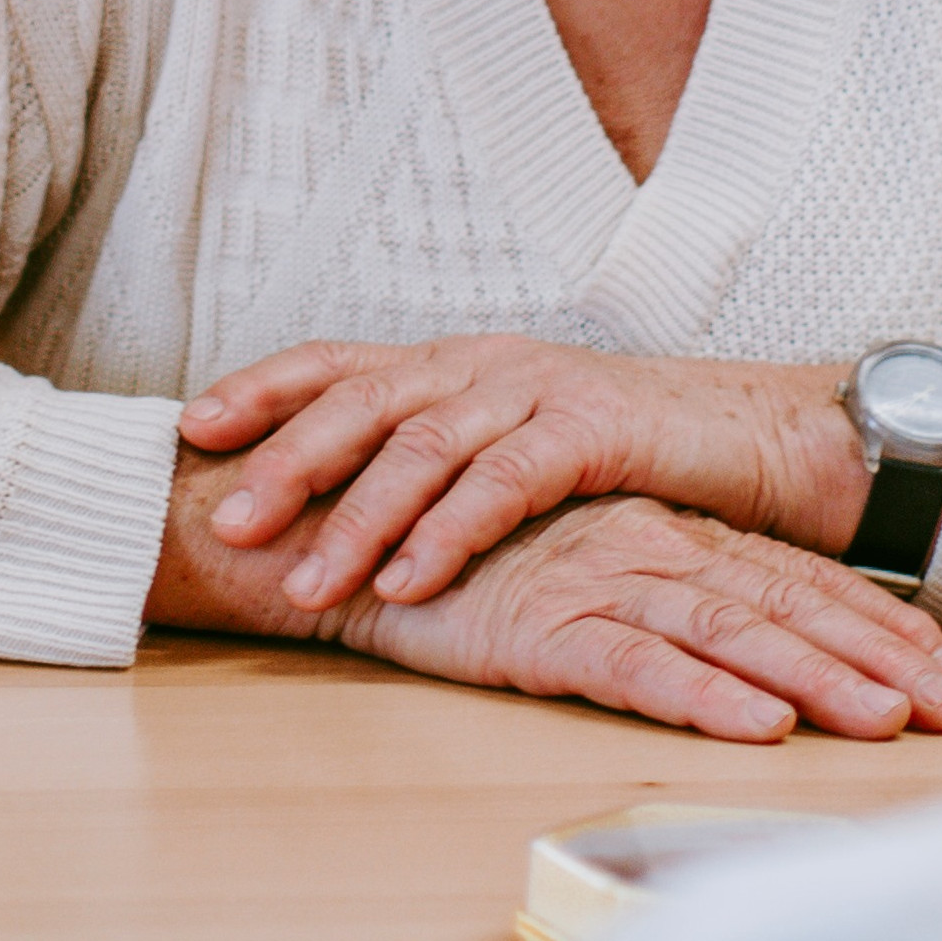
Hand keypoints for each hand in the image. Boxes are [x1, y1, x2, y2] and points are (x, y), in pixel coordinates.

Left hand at [177, 334, 874, 612]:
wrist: (749, 439)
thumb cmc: (616, 460)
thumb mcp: (507, 449)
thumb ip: (429, 464)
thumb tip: (321, 505)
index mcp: (455, 362)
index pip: (339, 359)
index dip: (264, 386)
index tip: (192, 427)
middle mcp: (486, 362)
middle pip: (364, 397)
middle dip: (286, 459)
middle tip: (225, 521)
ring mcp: (541, 387)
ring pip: (425, 444)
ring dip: (357, 517)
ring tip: (304, 582)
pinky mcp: (596, 426)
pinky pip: (506, 482)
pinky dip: (449, 533)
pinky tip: (407, 581)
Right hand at [334, 490, 941, 742]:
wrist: (347, 530)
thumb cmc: (469, 559)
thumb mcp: (590, 567)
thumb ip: (667, 596)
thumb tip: (753, 649)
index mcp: (672, 534)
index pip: (800, 579)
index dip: (879, 623)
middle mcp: (653, 548)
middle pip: (789, 606)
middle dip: (879, 658)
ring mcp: (601, 582)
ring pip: (734, 635)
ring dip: (820, 679)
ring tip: (886, 722)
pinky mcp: (543, 623)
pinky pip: (638, 665)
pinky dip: (704, 697)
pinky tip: (760, 725)